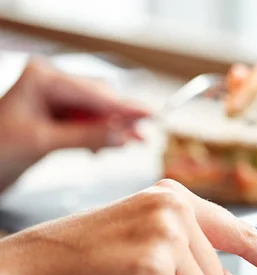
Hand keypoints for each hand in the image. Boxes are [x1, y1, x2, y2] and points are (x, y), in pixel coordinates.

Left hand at [0, 57, 149, 190]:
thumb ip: (86, 136)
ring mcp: (54, 97)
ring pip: (97, 110)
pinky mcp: (57, 114)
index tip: (151, 114)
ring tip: (132, 143)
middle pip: (99, 98)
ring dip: (112, 129)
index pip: (94, 93)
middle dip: (120, 119)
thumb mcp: (43, 142)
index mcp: (42, 79)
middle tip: (142, 137)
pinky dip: (99, 134)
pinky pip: (88, 121)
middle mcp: (50, 82)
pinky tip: (103, 148)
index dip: (124, 107)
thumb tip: (123, 134)